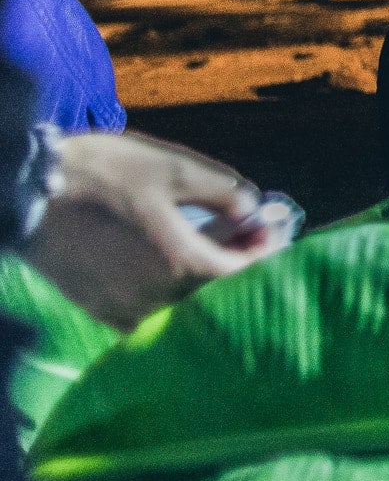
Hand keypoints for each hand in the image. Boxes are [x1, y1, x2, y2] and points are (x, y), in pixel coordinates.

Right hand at [23, 132, 276, 328]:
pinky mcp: (99, 309)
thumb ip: (224, 193)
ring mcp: (125, 309)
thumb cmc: (104, 174)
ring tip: (206, 238)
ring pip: (183, 303)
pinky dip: (169, 291)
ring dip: (202, 275)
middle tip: (242, 229)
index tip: (268, 228)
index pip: (242, 273)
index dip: (263, 251)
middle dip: (235, 259)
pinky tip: (168, 261)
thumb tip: (253, 209)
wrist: (29, 192)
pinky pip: (150, 311)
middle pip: (215, 291)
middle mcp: (156, 298)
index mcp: (181, 265)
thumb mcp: (175, 169)